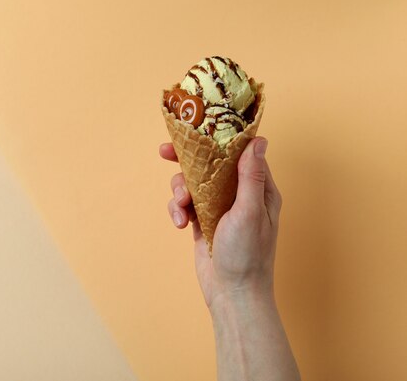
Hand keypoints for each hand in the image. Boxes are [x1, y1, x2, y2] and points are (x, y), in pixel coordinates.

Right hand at [159, 137, 281, 309]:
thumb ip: (251, 176)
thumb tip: (258, 141)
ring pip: (192, 184)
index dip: (216, 139)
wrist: (231, 294)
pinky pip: (185, 205)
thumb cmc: (247, 255)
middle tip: (164, 151)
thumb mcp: (250, 212)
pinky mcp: (202, 221)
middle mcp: (239, 195)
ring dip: (180, 192)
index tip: (195, 130)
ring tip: (181, 208)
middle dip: (186, 160)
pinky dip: (178, 210)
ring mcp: (219, 208)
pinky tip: (179, 225)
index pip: (238, 154)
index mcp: (258, 189)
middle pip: (209, 165)